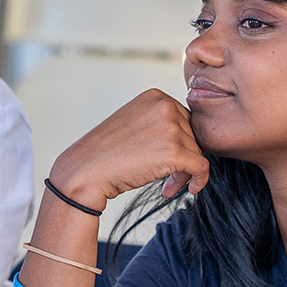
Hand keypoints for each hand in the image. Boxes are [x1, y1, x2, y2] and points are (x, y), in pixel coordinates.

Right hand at [49, 89, 208, 210]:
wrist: (86, 171)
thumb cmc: (105, 154)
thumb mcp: (134, 124)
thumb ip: (160, 123)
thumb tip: (191, 139)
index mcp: (155, 96)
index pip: (185, 119)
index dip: (180, 143)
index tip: (168, 160)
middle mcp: (165, 106)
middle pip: (193, 135)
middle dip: (184, 159)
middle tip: (169, 178)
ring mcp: (171, 128)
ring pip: (197, 152)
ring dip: (185, 172)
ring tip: (167, 186)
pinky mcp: (175, 151)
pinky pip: (201, 167)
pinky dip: (200, 180)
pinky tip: (191, 189)